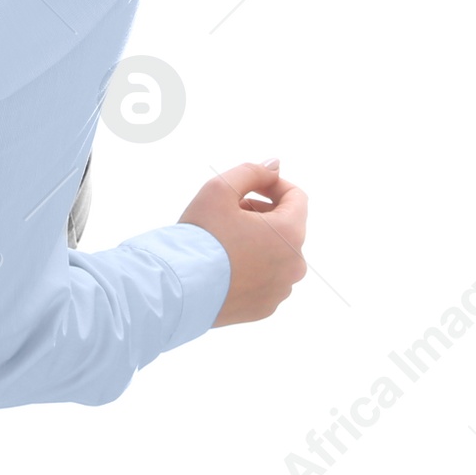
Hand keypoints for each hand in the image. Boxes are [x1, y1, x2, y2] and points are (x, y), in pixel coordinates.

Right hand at [179, 160, 307, 326]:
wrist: (179, 289)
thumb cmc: (200, 237)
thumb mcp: (220, 189)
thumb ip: (252, 171)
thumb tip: (275, 166)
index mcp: (290, 234)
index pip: (297, 197)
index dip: (272, 185)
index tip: (247, 188)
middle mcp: (294, 265)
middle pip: (286, 227)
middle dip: (261, 214)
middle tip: (227, 213)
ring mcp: (281, 290)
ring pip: (276, 254)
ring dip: (256, 241)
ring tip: (222, 241)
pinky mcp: (265, 308)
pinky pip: (265, 280)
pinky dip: (250, 268)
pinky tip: (223, 267)